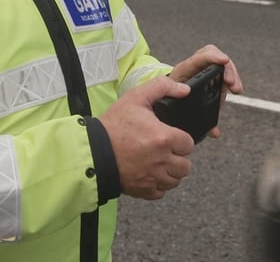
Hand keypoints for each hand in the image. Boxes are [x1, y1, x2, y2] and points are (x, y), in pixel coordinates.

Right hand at [99, 76, 193, 199]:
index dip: (182, 140)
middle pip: (186, 165)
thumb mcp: (136, 98)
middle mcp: (161, 160)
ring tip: (158, 162)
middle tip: (166, 150)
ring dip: (170, 172)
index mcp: (164, 138)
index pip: (189, 144)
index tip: (171, 137)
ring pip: (175, 180)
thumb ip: (162, 87)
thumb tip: (185, 90)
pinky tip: (149, 173)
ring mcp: (152, 177)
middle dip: (178, 157)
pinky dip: (157, 185)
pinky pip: (160, 192)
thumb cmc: (112, 126)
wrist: (90, 151)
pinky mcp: (142, 190)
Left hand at [168, 44, 243, 137]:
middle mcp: (195, 66)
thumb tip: (215, 132)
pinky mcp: (210, 73)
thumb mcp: (178, 107)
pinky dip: (232, 79)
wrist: (163, 96)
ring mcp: (203, 68)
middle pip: (213, 56)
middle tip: (232, 84)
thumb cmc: (170, 100)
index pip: (199, 59)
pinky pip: (223, 71)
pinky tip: (236, 89)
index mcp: (184, 71)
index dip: (213, 57)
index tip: (224, 61)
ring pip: (221, 63)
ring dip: (232, 75)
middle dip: (227, 69)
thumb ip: (195, 118)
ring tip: (236, 89)